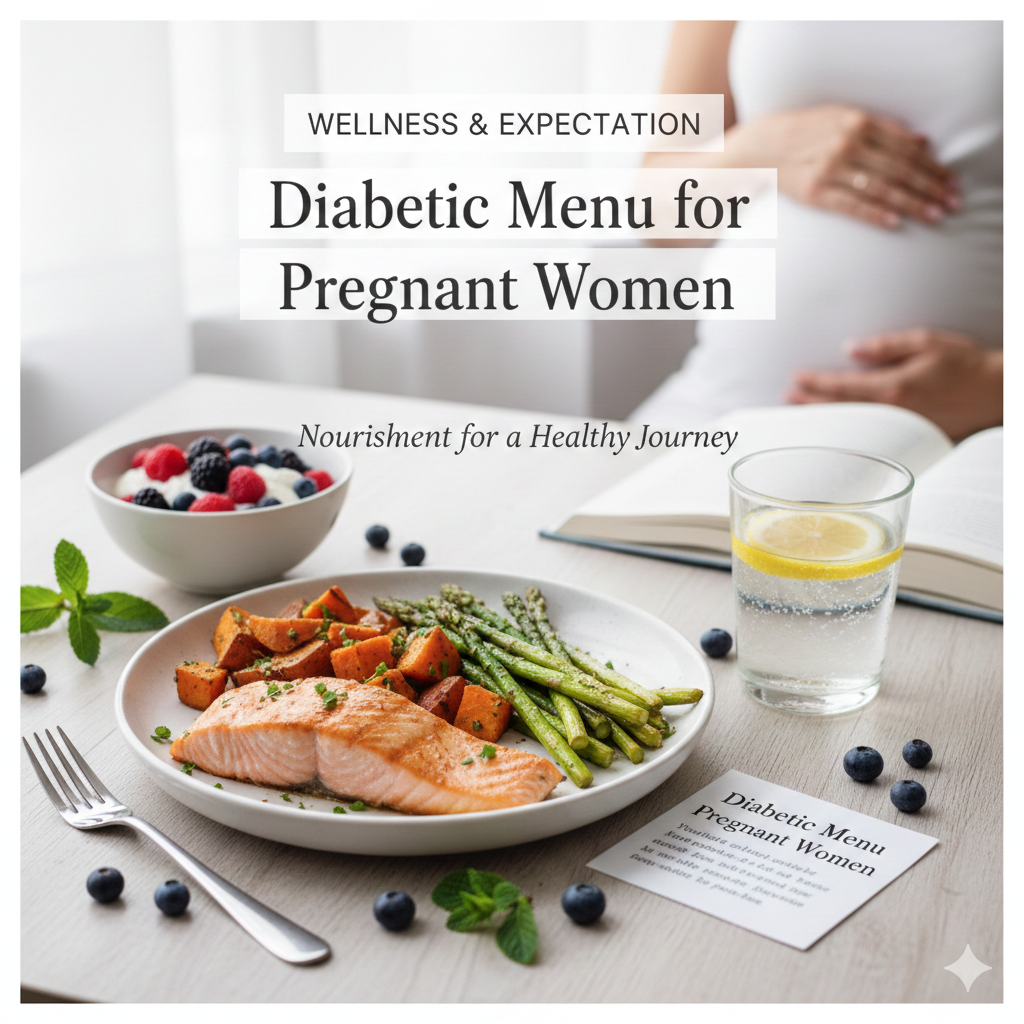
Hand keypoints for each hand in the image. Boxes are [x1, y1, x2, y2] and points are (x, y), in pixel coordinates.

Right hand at [728, 105, 959, 229]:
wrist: (763, 146)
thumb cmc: (809, 132)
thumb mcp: (845, 118)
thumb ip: (884, 128)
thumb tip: (922, 141)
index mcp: (858, 122)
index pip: (905, 147)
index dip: (931, 166)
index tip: (950, 181)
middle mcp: (847, 144)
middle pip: (899, 168)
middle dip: (929, 186)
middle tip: (951, 202)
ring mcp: (830, 169)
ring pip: (881, 187)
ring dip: (911, 202)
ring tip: (934, 215)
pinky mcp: (814, 192)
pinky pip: (851, 205)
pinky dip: (874, 214)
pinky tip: (895, 222)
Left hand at [786, 329, 1002, 440]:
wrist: (997, 392)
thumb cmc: (965, 363)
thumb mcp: (926, 342)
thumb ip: (885, 346)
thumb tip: (850, 348)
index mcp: (893, 388)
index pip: (842, 386)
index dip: (815, 383)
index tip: (795, 379)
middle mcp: (892, 413)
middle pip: (840, 409)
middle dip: (812, 404)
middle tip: (788, 399)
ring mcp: (899, 429)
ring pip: (852, 425)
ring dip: (826, 418)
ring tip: (802, 414)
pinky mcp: (909, 438)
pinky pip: (870, 435)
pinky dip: (849, 431)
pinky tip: (838, 429)